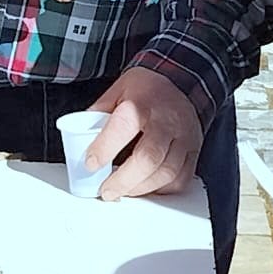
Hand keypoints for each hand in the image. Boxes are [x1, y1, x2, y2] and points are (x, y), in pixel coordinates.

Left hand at [86, 67, 203, 200]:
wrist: (181, 82)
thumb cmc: (146, 90)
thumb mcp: (117, 91)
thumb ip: (99, 115)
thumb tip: (79, 140)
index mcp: (143, 102)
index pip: (124, 126)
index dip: (105, 148)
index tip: (91, 164)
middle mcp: (166, 120)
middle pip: (148, 156)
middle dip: (124, 180)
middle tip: (106, 190)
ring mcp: (183, 137)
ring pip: (166, 172)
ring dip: (141, 189)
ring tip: (123, 191)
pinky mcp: (193, 151)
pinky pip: (180, 179)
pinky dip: (161, 190)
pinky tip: (145, 188)